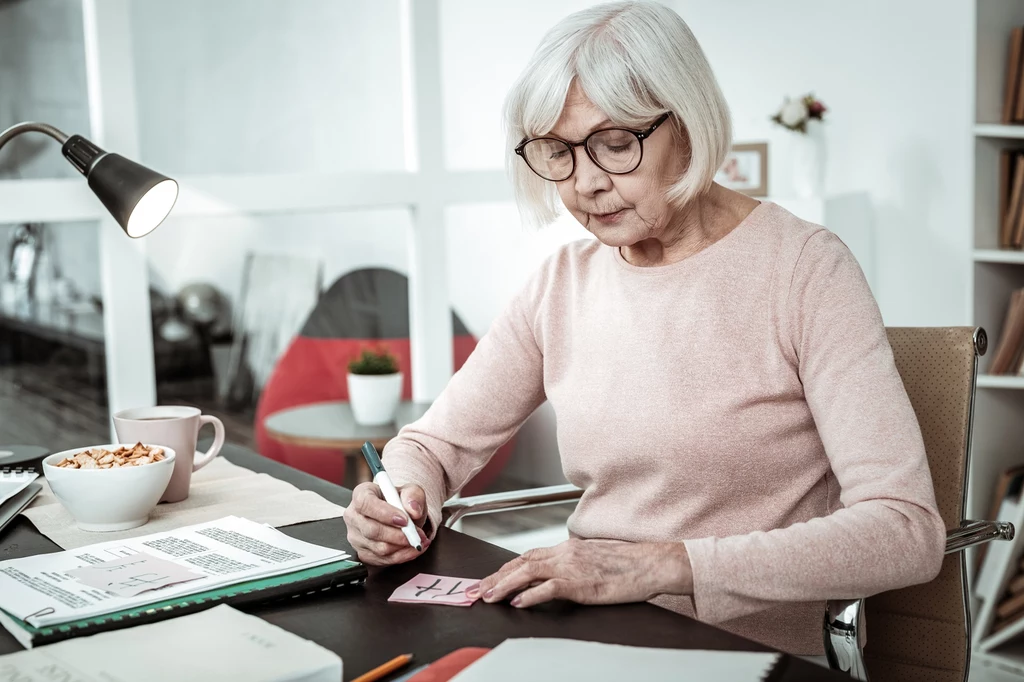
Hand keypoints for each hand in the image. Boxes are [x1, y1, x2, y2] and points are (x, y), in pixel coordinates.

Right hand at [344, 481, 429, 565]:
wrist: (399, 515)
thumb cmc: (400, 501)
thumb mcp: (411, 491)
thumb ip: (413, 496)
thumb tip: (413, 510)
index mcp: (361, 494)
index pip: (366, 503)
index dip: (385, 513)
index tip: (405, 520)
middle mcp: (354, 516)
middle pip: (372, 530)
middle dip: (399, 535)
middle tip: (418, 534)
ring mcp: (356, 536)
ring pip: (379, 548)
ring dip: (403, 547)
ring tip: (419, 541)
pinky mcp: (362, 553)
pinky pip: (382, 559)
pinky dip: (402, 556)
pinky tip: (412, 549)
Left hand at [467, 538, 691, 608]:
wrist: (651, 562)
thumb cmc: (628, 563)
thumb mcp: (593, 558)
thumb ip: (573, 564)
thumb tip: (556, 576)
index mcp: (567, 548)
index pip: (527, 556)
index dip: (505, 568)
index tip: (488, 579)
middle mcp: (565, 554)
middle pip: (520, 562)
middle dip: (495, 577)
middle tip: (476, 590)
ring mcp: (572, 567)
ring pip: (528, 572)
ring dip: (504, 585)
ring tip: (488, 596)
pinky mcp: (581, 583)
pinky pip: (549, 588)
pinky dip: (531, 595)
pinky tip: (517, 603)